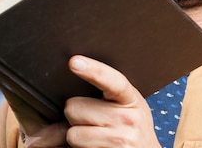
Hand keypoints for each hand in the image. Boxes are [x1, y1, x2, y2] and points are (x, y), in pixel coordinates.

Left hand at [11, 55, 159, 147]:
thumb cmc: (131, 127)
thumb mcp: (127, 105)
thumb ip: (106, 93)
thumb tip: (69, 78)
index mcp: (130, 98)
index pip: (112, 81)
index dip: (93, 70)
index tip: (74, 61)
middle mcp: (128, 119)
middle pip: (74, 107)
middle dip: (75, 115)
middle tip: (91, 120)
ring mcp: (120, 140)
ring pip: (72, 133)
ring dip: (76, 135)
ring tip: (94, 135)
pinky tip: (95, 146)